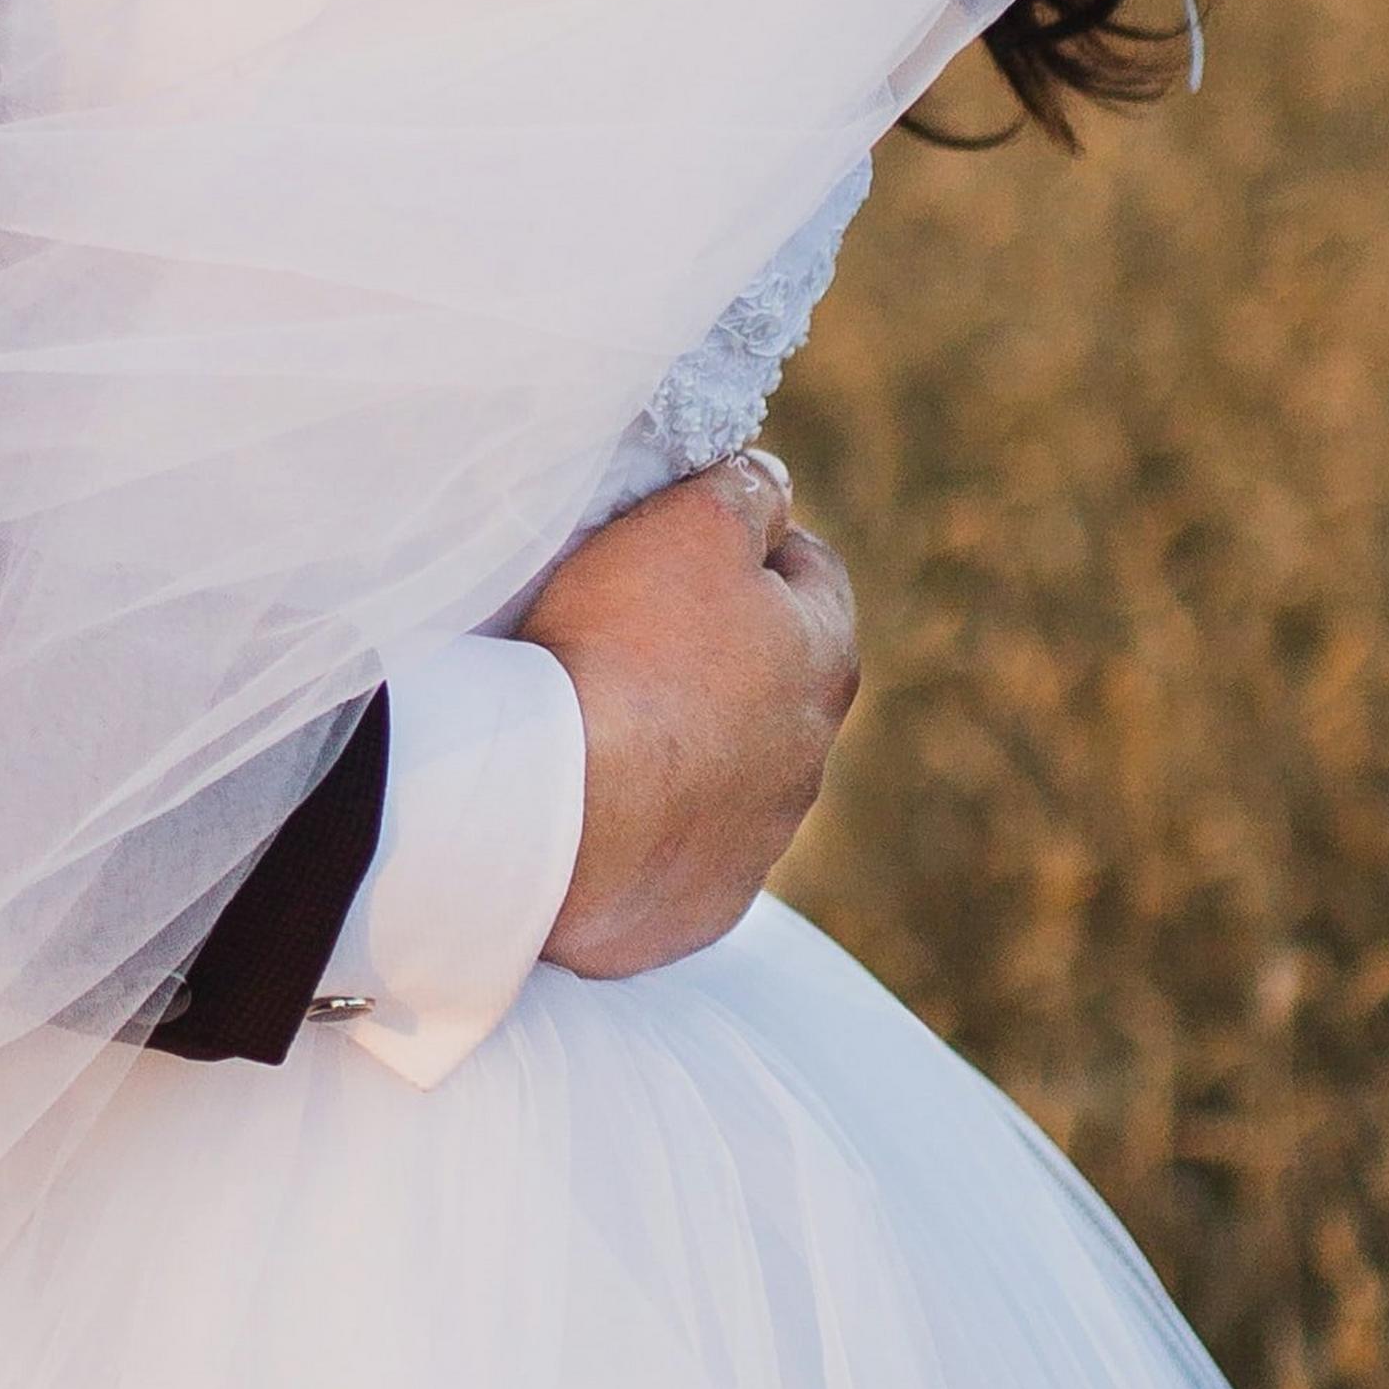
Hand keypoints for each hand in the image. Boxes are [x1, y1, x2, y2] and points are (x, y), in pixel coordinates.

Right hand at [521, 450, 859, 981]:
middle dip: (720, 640)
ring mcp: (757, 842)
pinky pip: (682, 841)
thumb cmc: (630, 649)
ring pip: (731, 762)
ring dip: (686, 732)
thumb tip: (770, 485)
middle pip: (773, 670)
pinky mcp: (700, 904)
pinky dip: (650, 811)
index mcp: (825, 657)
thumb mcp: (696, 521)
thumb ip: (747, 489)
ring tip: (604, 707)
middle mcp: (809, 756)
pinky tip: (595, 787)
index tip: (689, 533)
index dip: (752, 536)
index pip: (813, 569)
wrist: (564, 813)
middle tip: (636, 616)